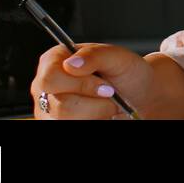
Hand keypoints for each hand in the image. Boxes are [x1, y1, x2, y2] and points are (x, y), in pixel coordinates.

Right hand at [30, 43, 183, 118]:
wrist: (138, 95)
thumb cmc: (126, 73)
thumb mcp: (118, 57)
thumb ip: (95, 55)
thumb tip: (71, 64)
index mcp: (54, 61)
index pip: (51, 77)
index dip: (80, 85)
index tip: (106, 87)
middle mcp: (46, 87)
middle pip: (60, 105)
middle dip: (93, 103)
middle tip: (111, 95)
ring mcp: (50, 110)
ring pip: (66, 121)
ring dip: (96, 114)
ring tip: (106, 104)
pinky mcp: (58, 123)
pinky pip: (72, 127)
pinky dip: (94, 120)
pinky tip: (100, 113)